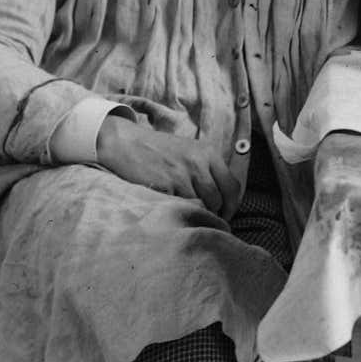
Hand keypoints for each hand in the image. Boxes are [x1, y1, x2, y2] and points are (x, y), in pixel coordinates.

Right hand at [94, 115, 241, 217]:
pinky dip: (178, 210)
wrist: (127, 143)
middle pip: (218, 199)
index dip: (232, 205)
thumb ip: (207, 170)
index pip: (233, 186)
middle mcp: (199, 162)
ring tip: (187, 212)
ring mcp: (182, 174)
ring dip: (196, 213)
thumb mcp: (190, 152)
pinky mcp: (166, 185)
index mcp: (209, 153)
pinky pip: (181, 206)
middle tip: (206, 218)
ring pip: (201, 205)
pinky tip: (171, 207)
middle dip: (215, 213)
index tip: (225, 214)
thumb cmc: (159, 150)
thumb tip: (223, 198)